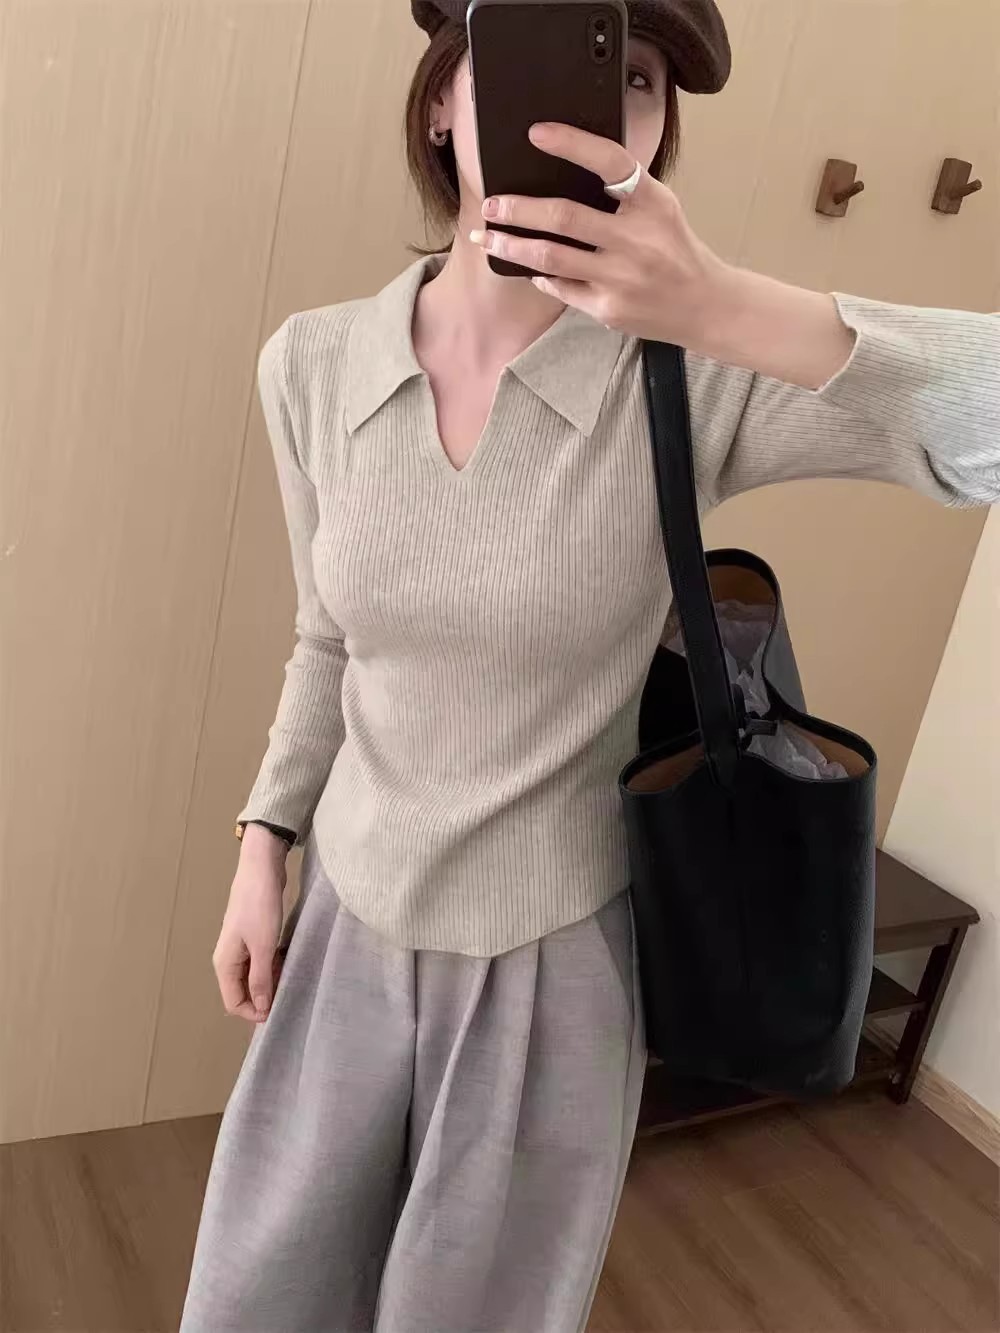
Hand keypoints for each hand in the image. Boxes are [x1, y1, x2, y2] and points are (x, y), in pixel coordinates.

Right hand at [213, 825, 287, 1024]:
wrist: (261, 869)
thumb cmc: (259, 907)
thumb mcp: (263, 946)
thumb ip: (261, 979)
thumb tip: (261, 1010)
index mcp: (225, 964)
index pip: (233, 1003)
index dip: (254, 1013)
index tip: (279, 1009)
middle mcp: (229, 959)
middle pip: (243, 992)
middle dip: (264, 997)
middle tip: (289, 992)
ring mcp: (240, 947)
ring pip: (253, 977)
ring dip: (271, 981)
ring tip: (291, 976)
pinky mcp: (253, 937)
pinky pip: (261, 962)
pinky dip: (273, 966)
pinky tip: (288, 961)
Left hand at [470, 121, 728, 350]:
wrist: (704, 305)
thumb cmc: (674, 249)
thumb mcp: (660, 208)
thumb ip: (623, 192)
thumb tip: (561, 172)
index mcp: (652, 202)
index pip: (609, 162)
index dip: (571, 143)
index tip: (535, 133)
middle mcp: (637, 239)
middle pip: (563, 217)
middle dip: (517, 209)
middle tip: (490, 204)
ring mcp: (621, 277)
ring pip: (551, 257)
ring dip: (512, 246)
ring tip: (488, 238)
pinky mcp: (608, 308)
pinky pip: (561, 287)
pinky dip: (540, 275)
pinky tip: (527, 267)